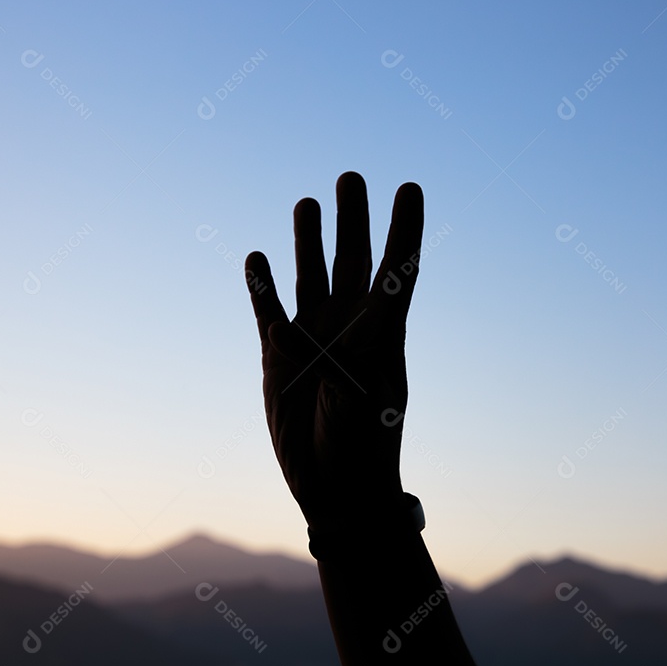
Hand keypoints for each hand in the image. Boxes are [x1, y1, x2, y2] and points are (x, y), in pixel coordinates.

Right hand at [244, 172, 423, 528]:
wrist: (335, 488)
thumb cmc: (363, 444)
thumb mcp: (366, 393)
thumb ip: (354, 350)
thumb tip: (315, 319)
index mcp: (382, 332)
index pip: (397, 268)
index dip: (405, 227)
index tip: (410, 187)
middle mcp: (348, 326)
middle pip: (352, 260)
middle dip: (352, 219)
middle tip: (350, 177)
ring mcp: (313, 338)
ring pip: (310, 276)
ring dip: (308, 240)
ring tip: (307, 202)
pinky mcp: (279, 356)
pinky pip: (268, 309)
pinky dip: (261, 284)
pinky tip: (256, 256)